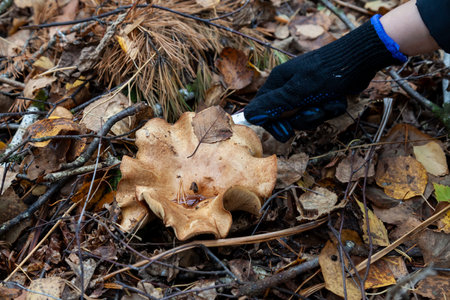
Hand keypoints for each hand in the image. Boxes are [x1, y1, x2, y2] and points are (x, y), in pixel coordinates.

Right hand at [244, 19, 402, 141]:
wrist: (359, 58)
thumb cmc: (326, 73)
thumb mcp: (297, 91)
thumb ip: (273, 105)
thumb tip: (249, 116)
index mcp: (278, 83)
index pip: (263, 110)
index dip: (274, 125)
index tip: (287, 132)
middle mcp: (289, 87)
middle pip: (286, 118)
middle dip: (304, 119)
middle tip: (315, 111)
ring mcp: (305, 91)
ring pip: (305, 117)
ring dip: (320, 115)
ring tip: (329, 102)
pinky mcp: (321, 95)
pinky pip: (321, 113)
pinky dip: (331, 109)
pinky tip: (338, 99)